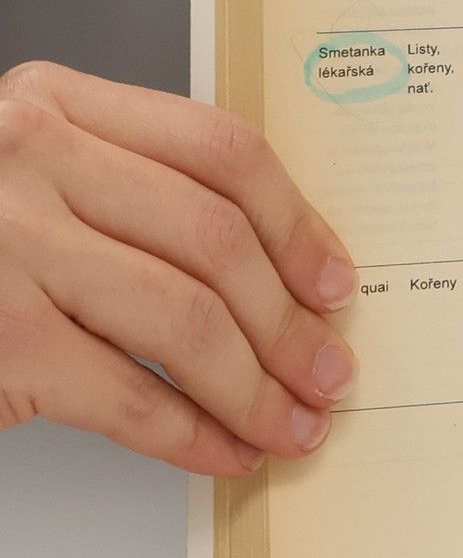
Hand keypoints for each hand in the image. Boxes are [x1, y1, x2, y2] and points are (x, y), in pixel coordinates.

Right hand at [0, 63, 356, 476]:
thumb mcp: (37, 174)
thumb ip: (134, 190)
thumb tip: (280, 271)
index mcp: (58, 105)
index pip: (220, 151)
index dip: (296, 223)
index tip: (335, 281)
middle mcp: (30, 159)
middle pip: (215, 239)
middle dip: (289, 321)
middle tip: (328, 372)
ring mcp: (7, 247)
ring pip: (186, 319)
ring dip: (256, 387)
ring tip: (290, 423)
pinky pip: (126, 394)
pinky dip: (191, 434)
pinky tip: (225, 452)